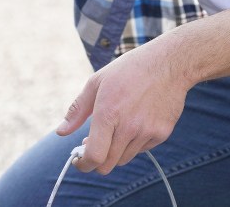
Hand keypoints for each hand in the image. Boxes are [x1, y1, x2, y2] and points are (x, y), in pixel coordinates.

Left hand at [56, 39, 191, 174]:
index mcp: (108, 113)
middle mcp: (129, 127)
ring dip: (115, 151)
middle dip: (96, 161)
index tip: (79, 161)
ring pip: (124, 159)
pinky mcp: (162, 134)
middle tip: (93, 146)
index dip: (84, 164)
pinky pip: (141, 149)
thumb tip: (61, 132)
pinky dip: (133, 144)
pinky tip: (134, 122)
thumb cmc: (128, 70)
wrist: (168, 64)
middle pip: (108, 165)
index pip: (94, 156)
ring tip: (114, 130)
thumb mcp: (96, 82)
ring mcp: (147, 132)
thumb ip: (77, 111)